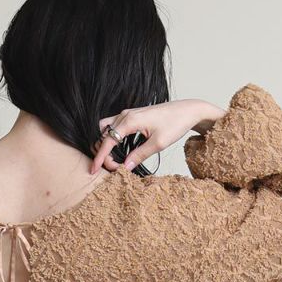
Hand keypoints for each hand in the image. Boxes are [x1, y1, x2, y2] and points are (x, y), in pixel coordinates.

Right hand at [89, 99, 225, 173]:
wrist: (187, 111)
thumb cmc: (175, 123)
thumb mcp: (158, 144)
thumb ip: (139, 155)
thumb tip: (124, 167)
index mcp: (129, 120)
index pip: (107, 141)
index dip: (99, 157)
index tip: (94, 171)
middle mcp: (125, 115)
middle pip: (102, 134)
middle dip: (102, 152)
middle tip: (113, 168)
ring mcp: (128, 114)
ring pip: (106, 130)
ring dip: (106, 145)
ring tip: (114, 161)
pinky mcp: (132, 116)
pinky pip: (115, 127)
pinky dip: (112, 140)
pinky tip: (119, 151)